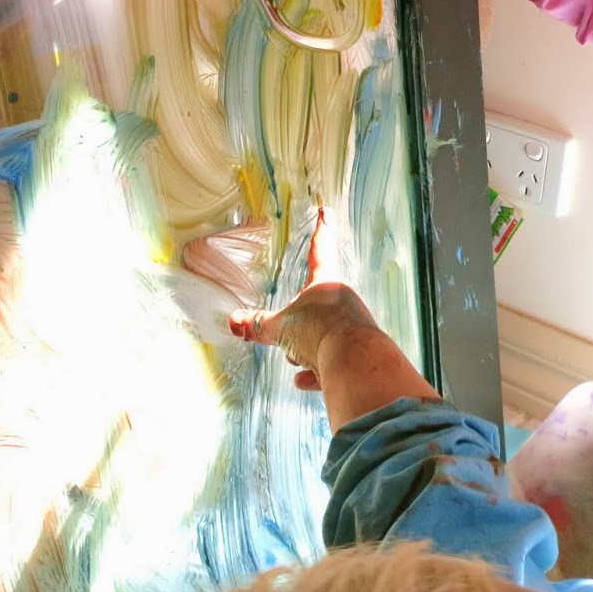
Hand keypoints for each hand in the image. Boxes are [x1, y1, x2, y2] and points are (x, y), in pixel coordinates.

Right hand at [228, 208, 439, 428]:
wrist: (354, 364)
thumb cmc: (320, 332)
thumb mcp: (281, 328)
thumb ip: (258, 325)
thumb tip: (234, 321)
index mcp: (326, 283)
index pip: (320, 249)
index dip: (322, 229)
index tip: (327, 211)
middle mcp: (345, 301)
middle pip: (318, 304)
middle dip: (301, 321)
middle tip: (294, 335)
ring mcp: (354, 328)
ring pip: (324, 334)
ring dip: (308, 349)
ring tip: (298, 362)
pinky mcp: (359, 354)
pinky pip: (333, 360)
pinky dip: (318, 371)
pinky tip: (305, 381)